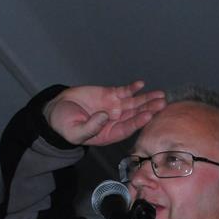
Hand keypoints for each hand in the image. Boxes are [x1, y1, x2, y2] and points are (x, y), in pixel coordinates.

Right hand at [43, 81, 165, 146]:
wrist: (57, 110)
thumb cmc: (65, 125)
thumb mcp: (75, 131)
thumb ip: (91, 127)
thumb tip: (105, 116)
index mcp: (109, 134)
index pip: (127, 128)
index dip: (137, 122)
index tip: (148, 115)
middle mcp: (115, 121)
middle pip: (135, 115)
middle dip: (149, 109)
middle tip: (161, 104)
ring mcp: (114, 107)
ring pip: (134, 103)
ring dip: (146, 99)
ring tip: (160, 95)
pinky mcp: (110, 95)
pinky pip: (124, 92)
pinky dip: (133, 88)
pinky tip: (141, 85)